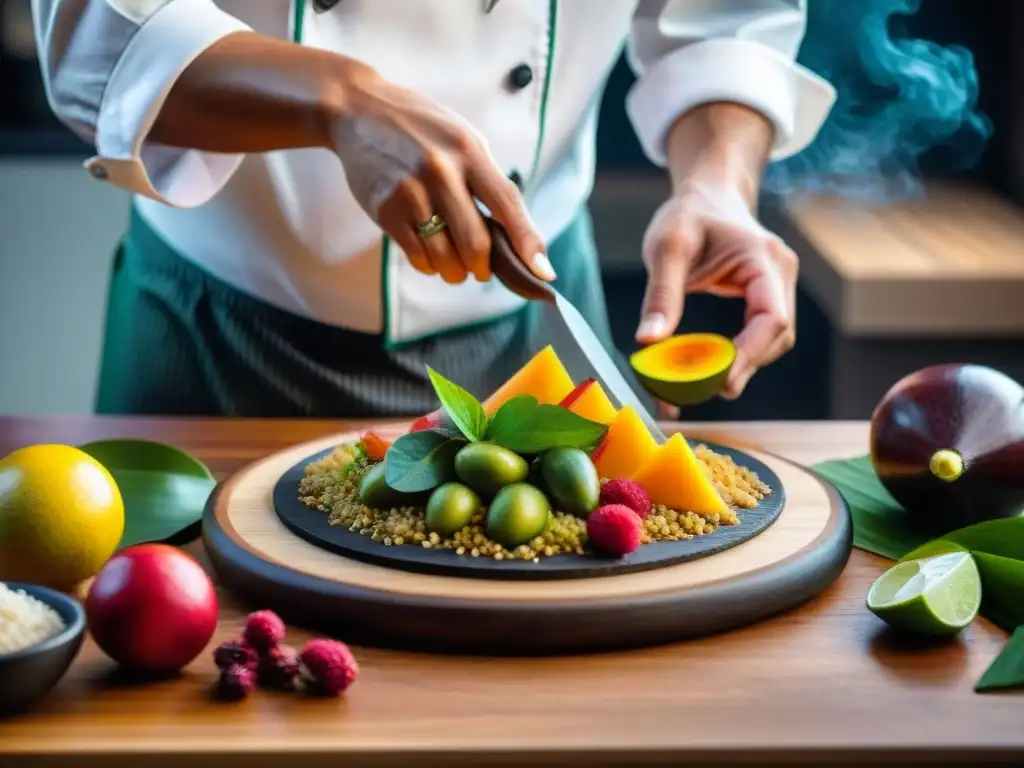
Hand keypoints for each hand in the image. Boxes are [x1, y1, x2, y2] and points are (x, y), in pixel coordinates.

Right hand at [328, 64, 553, 284]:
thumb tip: (517, 236)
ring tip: (454, 265)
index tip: (543, 271)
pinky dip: (429, 265)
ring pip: (446, 257)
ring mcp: (411, 191)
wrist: (359, 111)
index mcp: (470, 151)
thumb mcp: (464, 139)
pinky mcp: (386, 209)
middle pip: (476, 243)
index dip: (528, 242)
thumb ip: (488, 181)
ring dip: (455, 272)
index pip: (508, 204)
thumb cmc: (422, 128)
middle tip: (481, 270)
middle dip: (483, 267)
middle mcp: (442, 171)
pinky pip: (418, 256)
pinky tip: (429, 253)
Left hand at [635, 180, 797, 401]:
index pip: (771, 317)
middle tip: (708, 392)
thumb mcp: (667, 247)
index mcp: (764, 258)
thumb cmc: (688, 214)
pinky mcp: (767, 295)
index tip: (720, 381)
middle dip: (745, 366)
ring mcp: (778, 285)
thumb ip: (661, 294)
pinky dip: (738, 353)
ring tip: (704, 383)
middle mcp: (780, 273)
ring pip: (772, 340)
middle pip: (778, 335)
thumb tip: (648, 342)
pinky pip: (760, 333)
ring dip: (743, 364)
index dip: (749, 354)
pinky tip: (710, 366)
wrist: (707, 194)